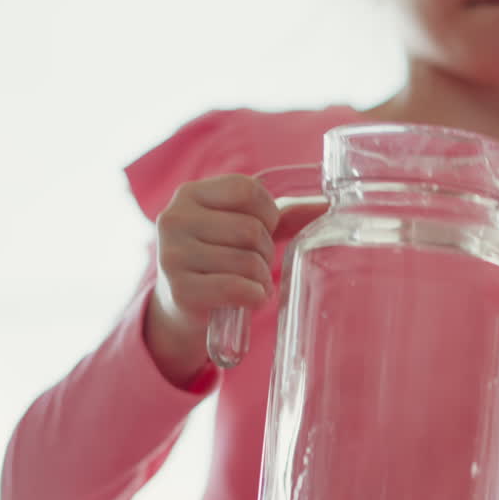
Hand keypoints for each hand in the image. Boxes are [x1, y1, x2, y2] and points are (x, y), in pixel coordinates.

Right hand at [145, 175, 280, 385]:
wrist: (179, 309)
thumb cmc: (218, 261)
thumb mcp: (239, 229)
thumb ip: (281, 216)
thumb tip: (326, 206)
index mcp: (189, 194)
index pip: (246, 189)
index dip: (267, 213)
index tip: (263, 231)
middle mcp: (174, 219)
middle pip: (250, 229)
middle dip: (265, 252)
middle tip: (254, 265)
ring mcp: (172, 255)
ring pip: (247, 261)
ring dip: (260, 278)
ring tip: (249, 283)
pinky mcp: (180, 290)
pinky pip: (237, 288)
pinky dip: (254, 296)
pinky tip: (248, 299)